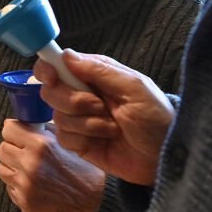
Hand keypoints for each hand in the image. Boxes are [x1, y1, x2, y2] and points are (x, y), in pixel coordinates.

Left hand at [0, 119, 106, 211]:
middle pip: (2, 149)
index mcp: (40, 145)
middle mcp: (29, 164)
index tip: (19, 134)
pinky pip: (10, 187)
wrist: (93, 201)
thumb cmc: (82, 169)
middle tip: (25, 152)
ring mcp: (24, 185)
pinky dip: (18, 184)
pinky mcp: (23, 201)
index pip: (8, 130)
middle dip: (12, 148)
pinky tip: (35, 184)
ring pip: (2, 169)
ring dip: (12, 167)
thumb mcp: (67, 142)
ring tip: (30, 169)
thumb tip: (23, 123)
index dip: (14, 130)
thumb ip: (43, 131)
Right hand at [33, 52, 173, 185]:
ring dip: (88, 123)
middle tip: (100, 107)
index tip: (53, 78)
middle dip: (74, 101)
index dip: (48, 69)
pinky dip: (84, 139)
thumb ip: (100, 70)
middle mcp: (82, 94)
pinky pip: (64, 138)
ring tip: (112, 127)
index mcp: (94, 74)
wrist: (163, 156)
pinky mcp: (78, 143)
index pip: (57, 65)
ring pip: (58, 117)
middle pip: (51, 92)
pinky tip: (104, 140)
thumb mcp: (134, 87)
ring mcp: (79, 120)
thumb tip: (66, 55)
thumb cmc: (156, 117)